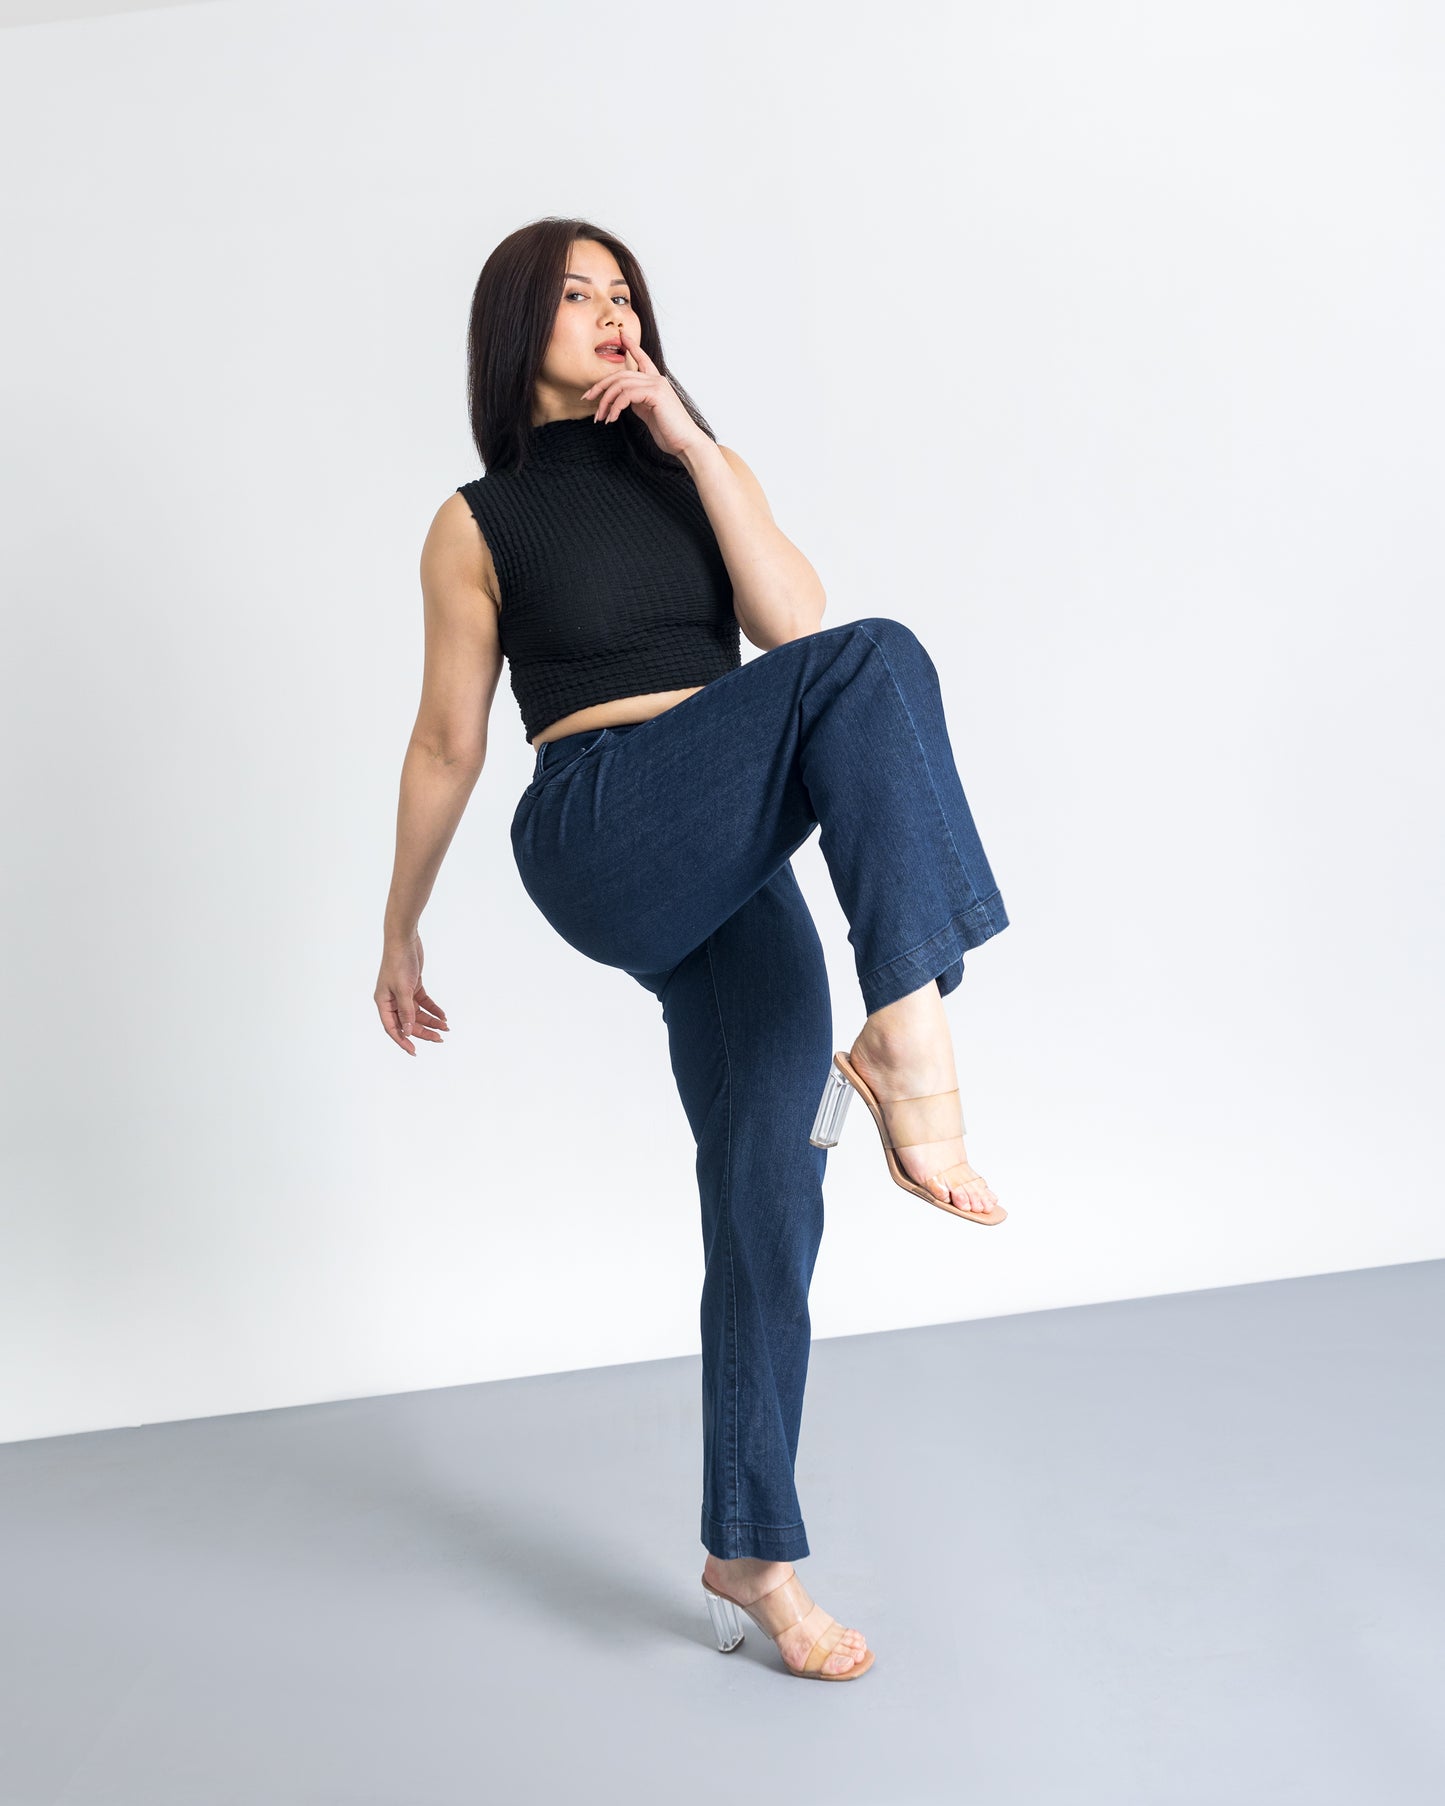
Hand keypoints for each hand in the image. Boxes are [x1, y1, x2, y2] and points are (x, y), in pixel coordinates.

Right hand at [375, 933, 447, 1055]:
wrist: (404, 939)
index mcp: (383, 1002)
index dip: (403, 1040)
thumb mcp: (403, 989)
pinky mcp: (413, 986)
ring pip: (417, 1014)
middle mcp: (391, 1000)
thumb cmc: (398, 962)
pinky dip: (433, 1009)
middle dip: (423, 1031)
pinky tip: (443, 1015)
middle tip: (439, 1038)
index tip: (414, 1051)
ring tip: (445, 1027)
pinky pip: (423, 1003)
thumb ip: (407, 1011)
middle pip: (408, 1022)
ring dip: (431, 1020)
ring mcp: (402, 993)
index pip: (392, 1028)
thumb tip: (408, 1031)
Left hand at [580, 324, 710, 459]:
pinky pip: (626, 395)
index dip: (632, 346)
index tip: (622, 335)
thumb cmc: (669, 431)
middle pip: (622, 374)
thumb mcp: (649, 413)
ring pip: (621, 384)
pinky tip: (612, 419)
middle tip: (587, 398)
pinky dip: (615, 407)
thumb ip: (638, 402)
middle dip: (601, 386)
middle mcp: (657, 379)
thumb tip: (623, 399)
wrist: (685, 443)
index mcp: (656, 382)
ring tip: (600, 417)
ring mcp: (657, 384)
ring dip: (605, 401)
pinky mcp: (655, 394)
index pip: (643, 359)